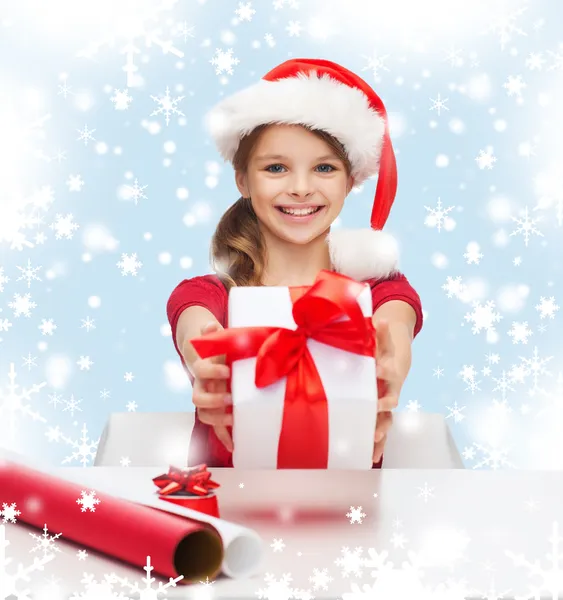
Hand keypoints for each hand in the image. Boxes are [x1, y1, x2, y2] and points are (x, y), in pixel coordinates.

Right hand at [191, 322, 232, 451]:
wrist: (205, 355)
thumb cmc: (215, 346)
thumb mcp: (215, 336)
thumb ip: (213, 332)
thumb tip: (210, 324)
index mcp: (202, 367)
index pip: (201, 371)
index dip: (211, 372)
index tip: (226, 372)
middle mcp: (202, 385)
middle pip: (198, 399)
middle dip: (213, 401)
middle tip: (231, 399)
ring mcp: (208, 398)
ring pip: (204, 414)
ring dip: (218, 420)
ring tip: (234, 419)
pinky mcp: (216, 408)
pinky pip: (217, 425)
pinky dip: (224, 436)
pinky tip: (235, 446)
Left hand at [373, 319, 403, 462]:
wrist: (395, 347)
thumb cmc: (384, 340)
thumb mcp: (382, 332)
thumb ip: (380, 330)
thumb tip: (381, 319)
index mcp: (391, 368)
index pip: (390, 372)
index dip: (385, 374)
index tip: (378, 375)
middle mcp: (391, 386)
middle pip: (389, 402)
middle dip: (381, 416)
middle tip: (374, 429)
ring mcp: (386, 398)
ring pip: (385, 419)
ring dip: (380, 434)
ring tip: (373, 451)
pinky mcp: (379, 406)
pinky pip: (379, 425)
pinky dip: (376, 442)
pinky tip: (371, 457)